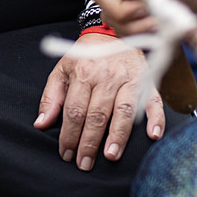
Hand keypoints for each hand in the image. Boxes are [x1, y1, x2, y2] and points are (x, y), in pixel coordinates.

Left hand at [36, 40, 163, 170]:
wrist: (112, 32)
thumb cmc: (85, 57)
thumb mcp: (62, 71)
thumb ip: (51, 98)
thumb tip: (41, 124)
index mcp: (83, 73)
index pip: (74, 110)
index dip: (69, 134)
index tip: (66, 154)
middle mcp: (107, 76)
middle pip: (97, 114)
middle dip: (90, 142)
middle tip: (85, 163)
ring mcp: (129, 79)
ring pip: (124, 111)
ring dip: (118, 135)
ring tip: (111, 155)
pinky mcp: (148, 80)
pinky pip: (153, 101)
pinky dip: (155, 119)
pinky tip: (153, 136)